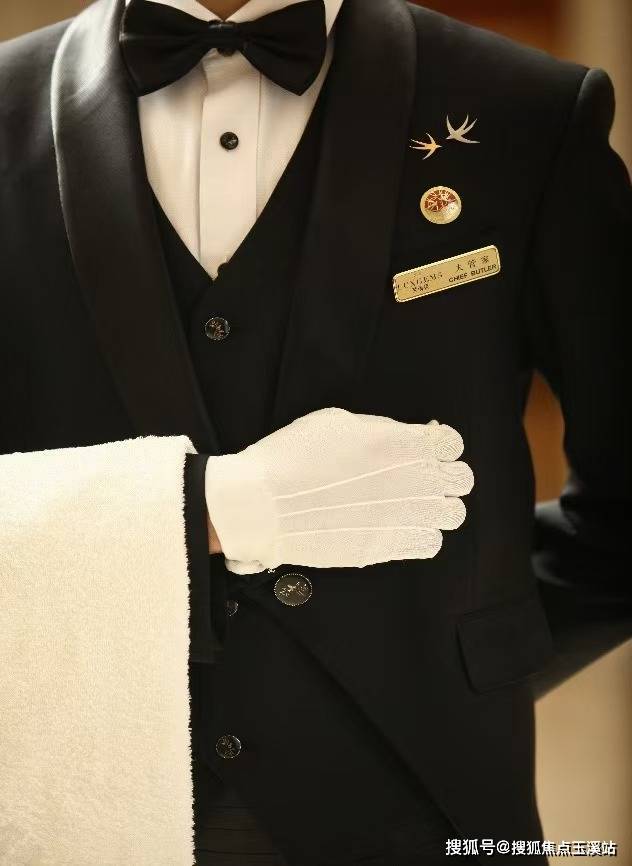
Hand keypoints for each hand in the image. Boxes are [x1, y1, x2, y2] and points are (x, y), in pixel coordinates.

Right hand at [205, 407, 473, 573]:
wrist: (261, 506)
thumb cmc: (291, 455)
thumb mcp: (337, 422)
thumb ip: (383, 430)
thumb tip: (409, 436)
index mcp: (397, 443)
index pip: (451, 443)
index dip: (441, 444)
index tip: (426, 448)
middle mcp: (408, 480)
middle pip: (461, 479)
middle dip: (446, 475)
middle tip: (422, 477)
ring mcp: (400, 517)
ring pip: (452, 514)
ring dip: (438, 506)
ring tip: (413, 504)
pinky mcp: (387, 547)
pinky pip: (430, 543)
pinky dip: (423, 534)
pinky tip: (401, 526)